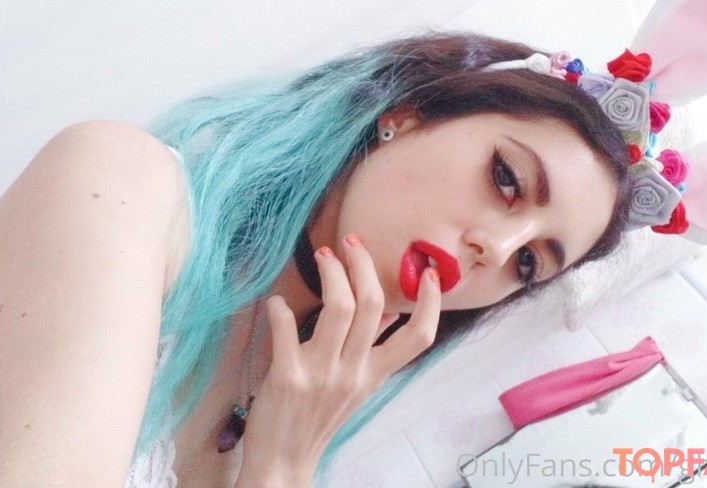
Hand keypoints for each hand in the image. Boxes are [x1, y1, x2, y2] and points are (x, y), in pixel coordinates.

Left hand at [235, 234, 442, 486]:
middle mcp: (353, 372)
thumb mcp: (356, 385)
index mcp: (374, 374)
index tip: (429, 272)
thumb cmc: (317, 417)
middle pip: (373, 305)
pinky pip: (286, 326)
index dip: (430, 303)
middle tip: (350, 244)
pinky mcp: (287, 375)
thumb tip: (391, 311)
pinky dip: (279, 307)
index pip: (418, 338)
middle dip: (363, 264)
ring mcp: (321, 374)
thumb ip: (373, 349)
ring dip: (330, 272)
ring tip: (323, 256)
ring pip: (339, 307)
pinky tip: (276, 303)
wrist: (283, 461)